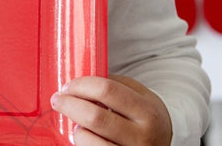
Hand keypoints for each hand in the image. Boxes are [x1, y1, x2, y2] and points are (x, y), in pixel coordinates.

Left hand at [50, 75, 172, 145]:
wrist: (164, 142)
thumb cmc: (144, 114)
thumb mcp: (137, 93)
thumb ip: (111, 85)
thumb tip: (78, 82)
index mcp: (146, 111)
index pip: (106, 90)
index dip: (81, 85)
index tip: (68, 86)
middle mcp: (142, 137)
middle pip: (95, 118)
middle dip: (70, 105)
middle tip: (57, 100)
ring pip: (91, 143)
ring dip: (76, 130)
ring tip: (74, 122)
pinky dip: (83, 143)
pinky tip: (83, 136)